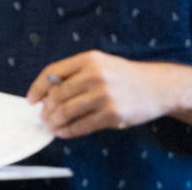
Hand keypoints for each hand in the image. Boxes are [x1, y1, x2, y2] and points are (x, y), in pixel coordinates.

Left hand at [26, 50, 178, 138]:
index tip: (32, 99)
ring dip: (54, 122)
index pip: (53, 72)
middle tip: (44, 117)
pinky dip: (68, 132)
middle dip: (46, 109)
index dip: (38, 87)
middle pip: (58, 95)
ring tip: (52, 126)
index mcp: (91, 59)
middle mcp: (96, 75)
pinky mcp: (112, 114)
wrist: (159, 87)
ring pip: (66, 112)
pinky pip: (81, 126)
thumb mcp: (103, 64)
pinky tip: (64, 132)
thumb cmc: (127, 77)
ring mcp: (104, 95)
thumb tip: (48, 93)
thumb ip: (77, 74)